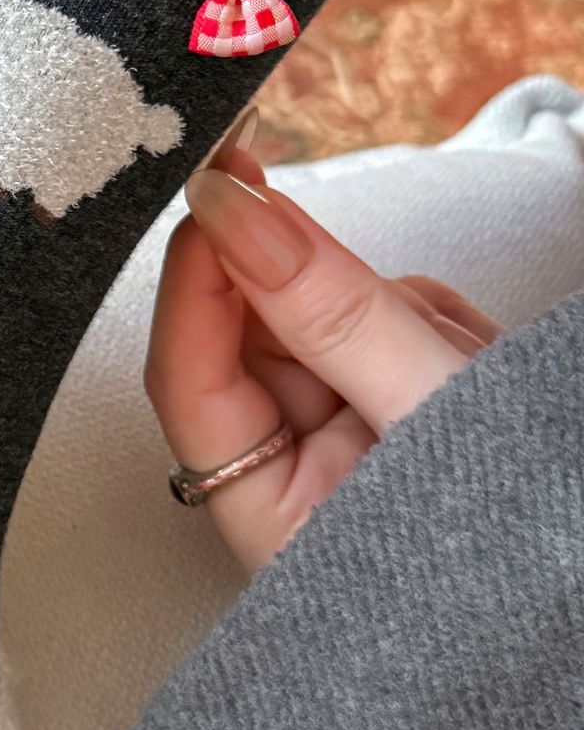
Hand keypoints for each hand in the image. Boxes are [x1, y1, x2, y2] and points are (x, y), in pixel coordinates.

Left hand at [145, 110, 503, 570]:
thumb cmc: (541, 539)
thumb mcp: (438, 414)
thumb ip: (335, 314)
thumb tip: (235, 217)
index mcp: (277, 519)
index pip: (188, 380)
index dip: (195, 279)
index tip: (217, 190)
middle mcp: (301, 481)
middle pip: (258, 337)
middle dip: (327, 297)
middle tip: (385, 292)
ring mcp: (354, 439)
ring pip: (330, 316)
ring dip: (398, 310)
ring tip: (468, 362)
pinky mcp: (404, 405)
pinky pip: (390, 323)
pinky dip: (435, 321)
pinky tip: (481, 362)